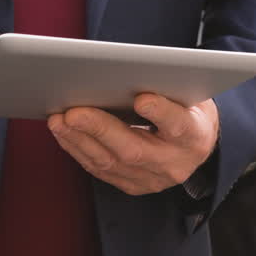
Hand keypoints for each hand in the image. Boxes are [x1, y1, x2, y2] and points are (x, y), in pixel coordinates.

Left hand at [48, 95, 219, 196]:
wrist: (196, 146)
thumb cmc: (187, 109)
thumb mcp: (190, 94)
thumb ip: (167, 86)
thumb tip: (127, 70)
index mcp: (194, 136)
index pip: (178, 125)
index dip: (160, 113)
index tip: (142, 98)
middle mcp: (173, 163)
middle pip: (133, 150)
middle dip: (100, 129)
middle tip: (73, 111)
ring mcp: (151, 179)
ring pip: (110, 163)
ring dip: (79, 140)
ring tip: (58, 119)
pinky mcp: (132, 185)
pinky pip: (100, 170)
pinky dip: (78, 149)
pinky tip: (64, 132)